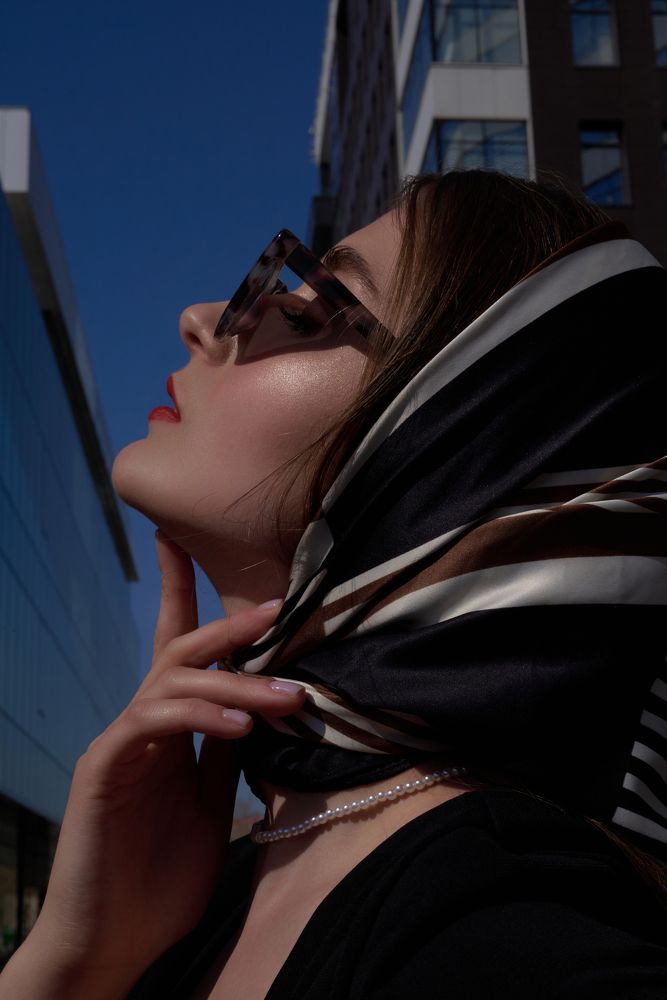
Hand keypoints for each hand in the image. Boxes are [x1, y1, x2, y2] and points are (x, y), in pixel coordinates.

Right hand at [9, 532, 304, 993]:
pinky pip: (152, 721)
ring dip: (236, 683)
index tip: (185, 541)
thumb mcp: (211, 805)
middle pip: (181, 649)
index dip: (182, 592)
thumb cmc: (160, 877)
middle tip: (277, 609)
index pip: (182, 651)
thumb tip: (261, 709)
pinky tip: (239, 729)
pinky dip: (199, 716)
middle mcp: (143, 723)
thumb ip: (226, 754)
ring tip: (286, 697)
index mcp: (171, 730)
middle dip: (227, 624)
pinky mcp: (104, 766)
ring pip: (175, 680)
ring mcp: (121, 741)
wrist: (113, 941)